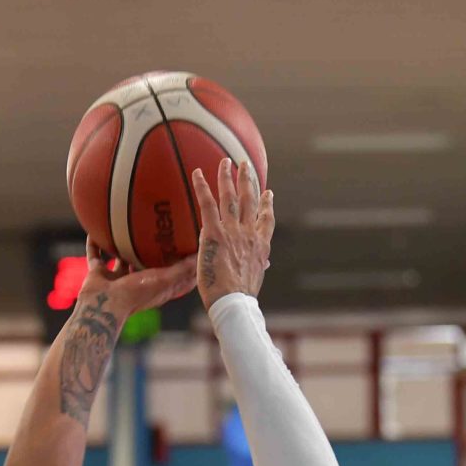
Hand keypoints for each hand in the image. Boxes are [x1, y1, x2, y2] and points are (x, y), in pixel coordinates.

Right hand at [79, 238, 195, 319]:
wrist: (102, 307)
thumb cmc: (135, 295)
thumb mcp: (164, 279)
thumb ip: (182, 268)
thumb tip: (201, 253)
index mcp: (156, 287)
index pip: (177, 277)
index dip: (187, 265)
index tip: (194, 247)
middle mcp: (138, 283)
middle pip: (150, 265)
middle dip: (156, 252)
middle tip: (162, 228)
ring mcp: (118, 279)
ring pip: (122, 260)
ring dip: (124, 246)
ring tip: (129, 225)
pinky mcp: (99, 275)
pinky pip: (96, 255)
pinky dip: (94, 243)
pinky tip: (96, 228)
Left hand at [190, 157, 274, 310]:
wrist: (234, 303)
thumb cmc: (241, 298)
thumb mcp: (254, 280)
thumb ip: (257, 266)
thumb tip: (264, 264)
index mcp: (260, 246)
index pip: (266, 220)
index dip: (267, 204)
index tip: (268, 193)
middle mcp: (249, 233)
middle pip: (250, 200)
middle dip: (248, 180)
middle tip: (245, 165)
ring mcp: (232, 231)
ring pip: (230, 197)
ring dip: (227, 177)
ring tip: (225, 162)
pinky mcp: (214, 233)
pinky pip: (207, 204)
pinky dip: (202, 187)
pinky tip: (197, 173)